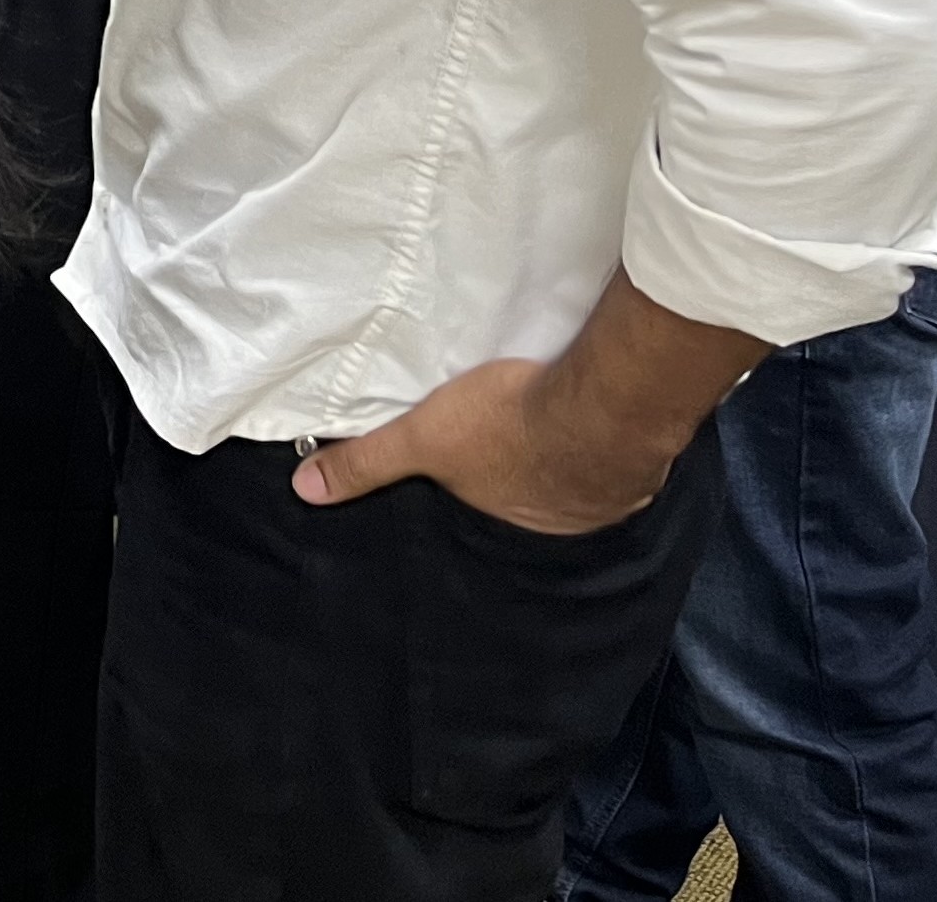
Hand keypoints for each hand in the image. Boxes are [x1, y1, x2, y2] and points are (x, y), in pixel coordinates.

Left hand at [291, 358, 680, 535]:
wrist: (599, 412)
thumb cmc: (505, 427)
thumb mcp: (422, 438)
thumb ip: (366, 460)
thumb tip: (305, 490)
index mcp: (498, 521)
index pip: (475, 510)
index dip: (468, 489)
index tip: (470, 466)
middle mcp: (548, 524)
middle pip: (522, 497)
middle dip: (513, 475)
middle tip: (506, 445)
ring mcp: (595, 504)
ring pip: (568, 484)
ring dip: (558, 461)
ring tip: (546, 432)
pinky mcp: (630, 473)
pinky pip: (608, 467)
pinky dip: (595, 449)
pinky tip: (591, 426)